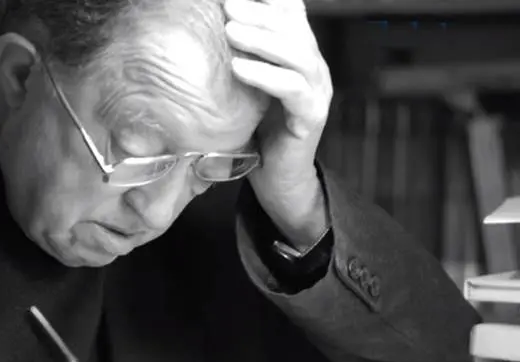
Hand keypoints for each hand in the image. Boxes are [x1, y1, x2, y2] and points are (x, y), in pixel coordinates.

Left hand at [225, 0, 332, 249]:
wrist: (279, 179)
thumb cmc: (258, 131)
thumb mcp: (247, 88)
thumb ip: (239, 58)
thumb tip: (208, 30)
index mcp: (300, 54)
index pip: (290, 13)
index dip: (269, 0)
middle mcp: (313, 67)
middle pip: (293, 27)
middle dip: (259, 11)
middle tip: (227, 4)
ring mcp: (317, 91)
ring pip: (297, 53)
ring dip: (262, 39)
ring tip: (230, 31)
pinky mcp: (312, 117)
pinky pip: (293, 88)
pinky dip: (265, 75)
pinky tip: (238, 68)